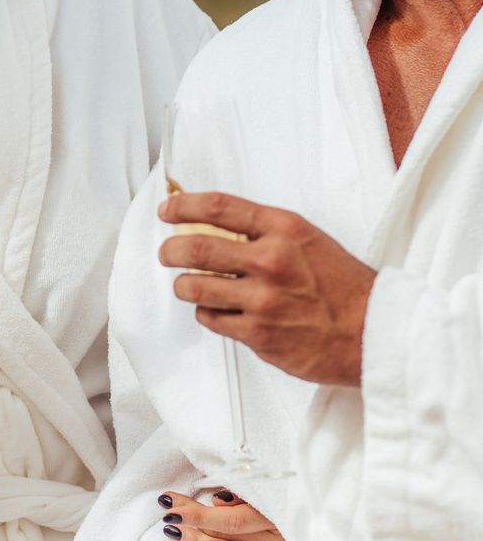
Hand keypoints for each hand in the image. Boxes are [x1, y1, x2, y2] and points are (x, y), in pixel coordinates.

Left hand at [157, 489, 289, 540]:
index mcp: (275, 511)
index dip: (199, 512)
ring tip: (180, 537)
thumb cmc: (283, 506)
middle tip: (168, 518)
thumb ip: (243, 497)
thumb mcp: (265, 495)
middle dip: (196, 525)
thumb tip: (217, 501)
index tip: (169, 503)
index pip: (232, 516)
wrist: (322, 523)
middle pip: (232, 534)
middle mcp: (282, 536)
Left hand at [158, 192, 376, 385]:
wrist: (374, 333)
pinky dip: (207, 314)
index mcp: (284, 230)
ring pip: (193, 288)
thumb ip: (263, 232)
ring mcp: (262, 300)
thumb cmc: (342, 286)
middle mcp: (271, 261)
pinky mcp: (258, 334)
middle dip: (170, 250)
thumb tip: (211, 226)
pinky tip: (219, 311)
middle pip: (195, 248)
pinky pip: (210, 319)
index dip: (183, 206)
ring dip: (183, 285)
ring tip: (188, 284)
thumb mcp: (307, 241)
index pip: (219, 207)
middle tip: (167, 252)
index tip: (167, 210)